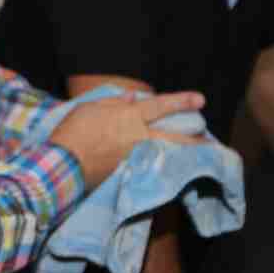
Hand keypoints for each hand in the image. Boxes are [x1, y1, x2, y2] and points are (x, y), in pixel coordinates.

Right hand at [50, 89, 205, 191]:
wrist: (63, 165)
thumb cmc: (74, 132)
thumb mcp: (90, 107)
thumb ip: (114, 102)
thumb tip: (133, 99)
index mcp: (129, 117)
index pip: (161, 106)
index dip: (182, 101)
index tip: (200, 99)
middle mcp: (138, 137)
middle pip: (174, 137)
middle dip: (194, 137)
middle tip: (210, 138)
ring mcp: (136, 158)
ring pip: (167, 154)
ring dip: (185, 154)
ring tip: (199, 154)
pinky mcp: (129, 173)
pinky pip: (152, 166)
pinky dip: (165, 165)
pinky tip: (174, 167)